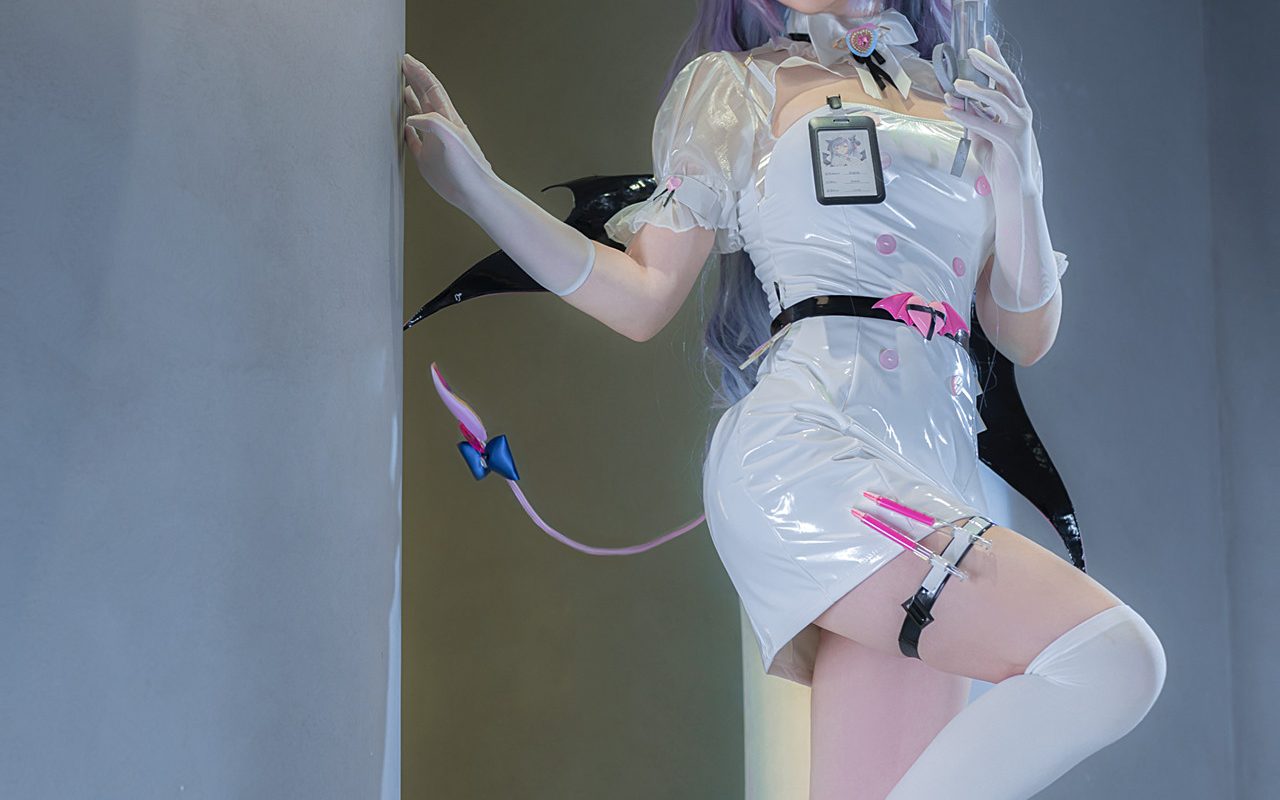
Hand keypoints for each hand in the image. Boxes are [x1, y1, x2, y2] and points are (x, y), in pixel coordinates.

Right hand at [401, 53, 493, 209]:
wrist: (474, 193)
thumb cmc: (468, 167)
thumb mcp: (451, 139)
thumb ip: (432, 124)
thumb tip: (410, 118)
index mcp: (447, 118)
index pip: (431, 88)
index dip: (419, 72)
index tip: (406, 59)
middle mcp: (440, 127)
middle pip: (424, 96)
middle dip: (413, 79)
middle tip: (401, 66)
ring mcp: (434, 142)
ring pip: (419, 115)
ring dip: (410, 101)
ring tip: (400, 88)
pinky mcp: (428, 158)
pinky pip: (413, 139)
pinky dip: (407, 129)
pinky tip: (403, 125)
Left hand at [942, 34, 1042, 194]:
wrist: (1012, 187)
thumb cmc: (999, 161)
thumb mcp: (982, 135)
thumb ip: (972, 117)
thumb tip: (954, 99)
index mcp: (1016, 108)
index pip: (1006, 78)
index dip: (996, 58)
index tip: (985, 42)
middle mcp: (1021, 113)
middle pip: (1007, 81)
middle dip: (989, 64)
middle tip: (972, 52)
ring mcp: (1019, 125)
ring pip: (999, 99)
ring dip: (976, 89)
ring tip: (958, 84)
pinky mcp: (1010, 141)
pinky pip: (985, 124)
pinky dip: (966, 116)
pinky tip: (951, 110)